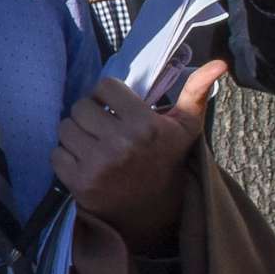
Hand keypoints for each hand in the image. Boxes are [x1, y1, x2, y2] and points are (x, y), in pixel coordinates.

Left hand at [50, 61, 225, 248]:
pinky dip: (66, 155)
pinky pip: (56, 153)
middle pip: (80, 106)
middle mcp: (121, 144)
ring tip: (93, 143)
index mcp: (145, 125)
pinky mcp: (79, 182)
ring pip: (65, 128)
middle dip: (89, 113)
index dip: (107, 95)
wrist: (153, 210)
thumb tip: (218, 63)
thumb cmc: (166, 160)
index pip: (104, 87)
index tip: (114, 107)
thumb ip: (197, 92)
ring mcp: (98, 164)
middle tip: (101, 126)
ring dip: (75, 133)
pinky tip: (85, 161)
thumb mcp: (186, 127)